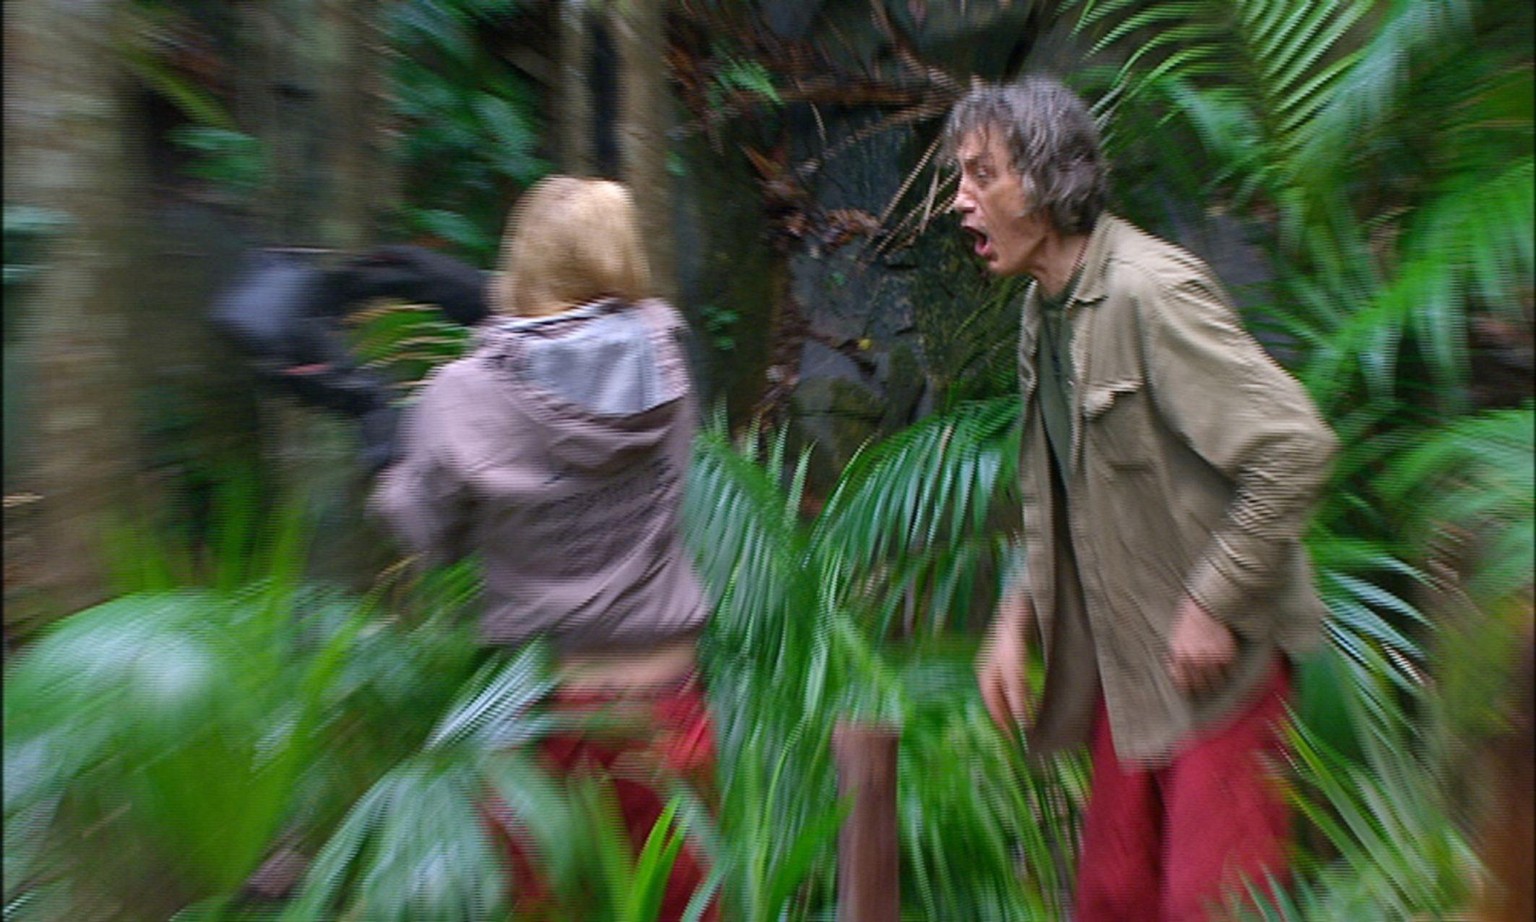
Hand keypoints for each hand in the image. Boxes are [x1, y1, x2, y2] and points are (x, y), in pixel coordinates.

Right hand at [977, 606, 1032, 730]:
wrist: (1017, 609)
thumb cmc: (1011, 638)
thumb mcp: (1015, 668)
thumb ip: (1017, 692)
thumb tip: (1021, 718)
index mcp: (985, 676)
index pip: (992, 706)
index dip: (1001, 723)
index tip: (1012, 739)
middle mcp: (990, 673)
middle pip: (999, 701)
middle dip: (1010, 717)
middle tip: (1023, 733)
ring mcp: (1001, 666)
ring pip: (1009, 693)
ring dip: (1018, 706)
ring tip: (1030, 720)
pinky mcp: (1013, 660)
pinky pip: (1017, 684)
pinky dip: (1024, 694)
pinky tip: (1033, 699)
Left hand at [1167, 596, 1237, 693]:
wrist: (1207, 607)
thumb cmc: (1188, 623)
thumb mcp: (1174, 640)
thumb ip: (1174, 659)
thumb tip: (1174, 674)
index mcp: (1180, 658)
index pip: (1183, 685)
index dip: (1187, 690)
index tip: (1191, 691)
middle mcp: (1196, 661)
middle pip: (1201, 687)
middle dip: (1203, 688)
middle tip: (1206, 687)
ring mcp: (1213, 659)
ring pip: (1217, 683)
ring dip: (1217, 682)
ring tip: (1218, 680)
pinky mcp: (1228, 655)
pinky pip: (1230, 673)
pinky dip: (1230, 673)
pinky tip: (1228, 670)